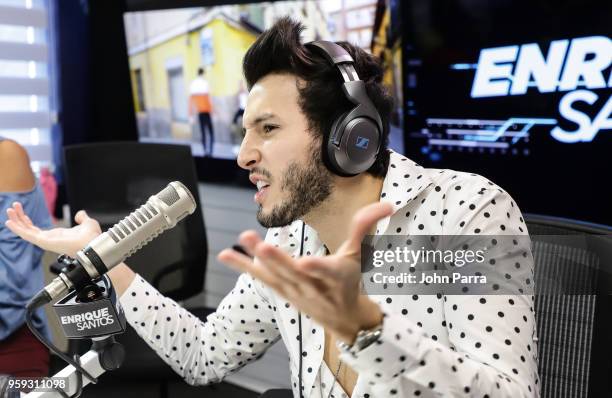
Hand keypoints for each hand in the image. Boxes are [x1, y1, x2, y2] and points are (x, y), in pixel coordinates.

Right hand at [5, 202, 101, 256]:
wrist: (93, 243)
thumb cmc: (92, 237)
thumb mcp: (86, 222)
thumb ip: (82, 218)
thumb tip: (80, 214)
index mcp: (56, 235)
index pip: (36, 229)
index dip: (27, 220)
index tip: (21, 212)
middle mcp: (48, 239)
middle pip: (28, 228)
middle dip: (19, 218)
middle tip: (12, 208)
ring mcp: (45, 241)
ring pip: (25, 231)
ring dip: (16, 221)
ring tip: (9, 211)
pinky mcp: (44, 241)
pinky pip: (27, 234)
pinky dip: (17, 228)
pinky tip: (9, 221)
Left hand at [218, 202, 392, 342]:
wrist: (342, 319)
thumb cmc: (350, 281)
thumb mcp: (359, 255)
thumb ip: (365, 227)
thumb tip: (387, 204)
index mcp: (336, 277)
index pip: (329, 271)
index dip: (317, 268)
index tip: (305, 262)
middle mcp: (314, 286)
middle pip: (294, 273)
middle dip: (278, 261)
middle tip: (262, 246)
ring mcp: (295, 291)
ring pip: (275, 276)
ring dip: (257, 259)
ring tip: (243, 240)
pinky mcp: (282, 291)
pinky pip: (261, 278)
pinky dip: (244, 266)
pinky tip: (225, 254)